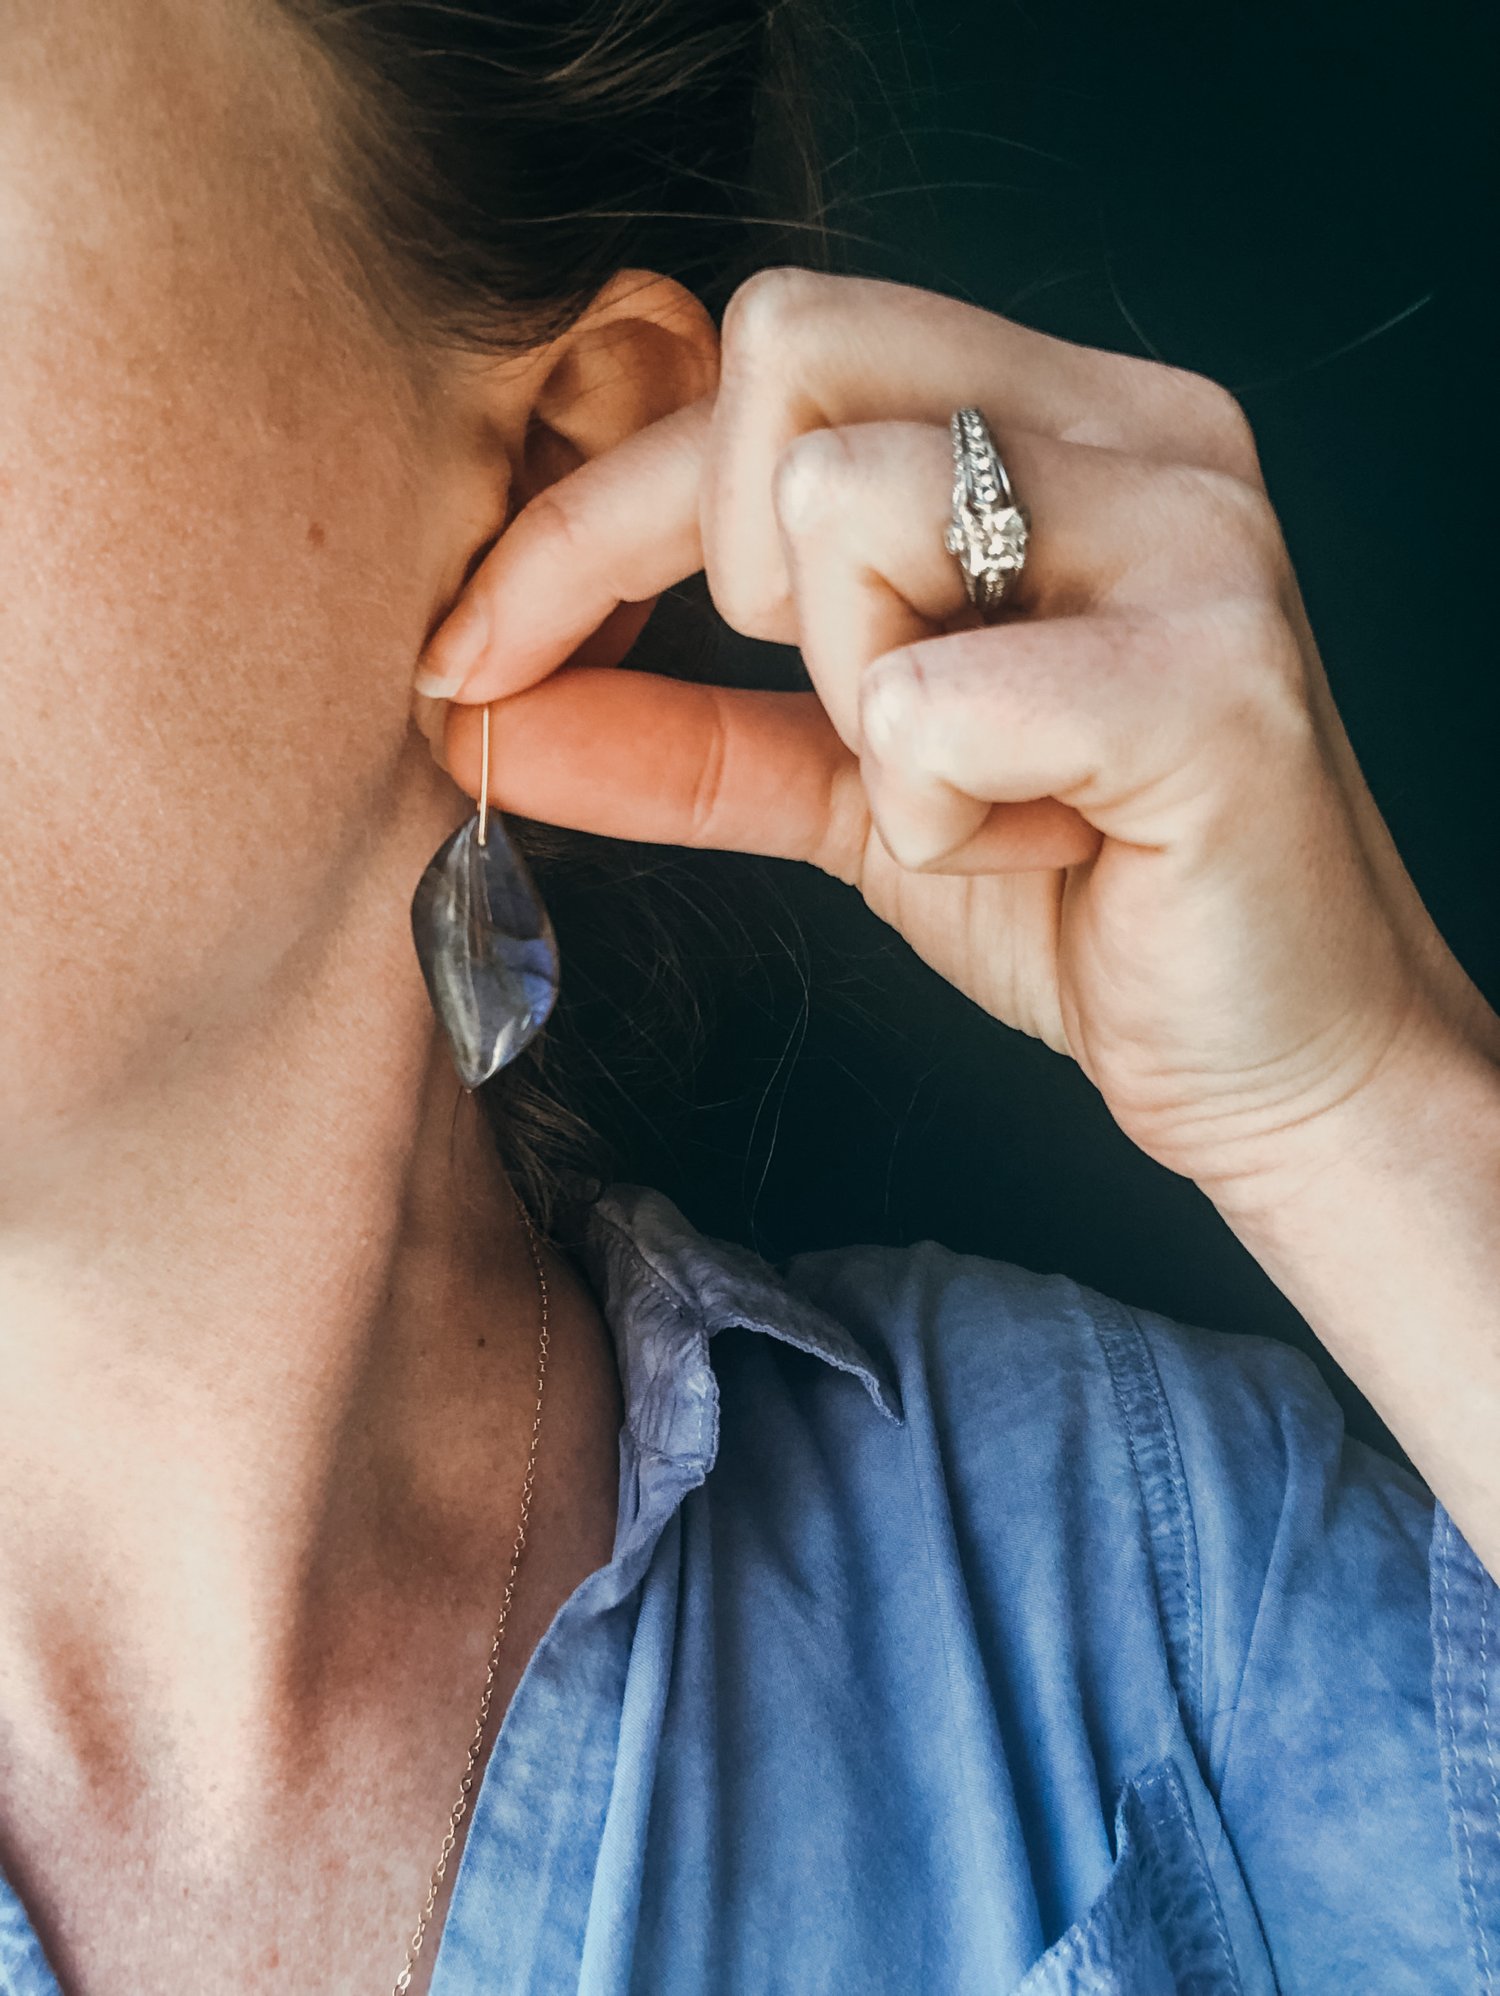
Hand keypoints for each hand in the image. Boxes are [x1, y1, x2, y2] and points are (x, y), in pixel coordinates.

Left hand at [420, 268, 1494, 1212]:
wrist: (1279, 1057)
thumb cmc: (1083, 896)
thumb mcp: (853, 790)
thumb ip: (678, 728)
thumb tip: (476, 705)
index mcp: (1061, 415)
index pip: (760, 359)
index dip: (585, 511)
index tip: (473, 649)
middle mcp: (1140, 427)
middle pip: (785, 351)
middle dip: (737, 572)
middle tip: (859, 714)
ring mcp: (1193, 535)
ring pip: (841, 506)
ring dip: (858, 705)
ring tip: (979, 788)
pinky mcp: (1215, 680)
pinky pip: (929, 703)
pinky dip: (936, 816)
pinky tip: (1041, 847)